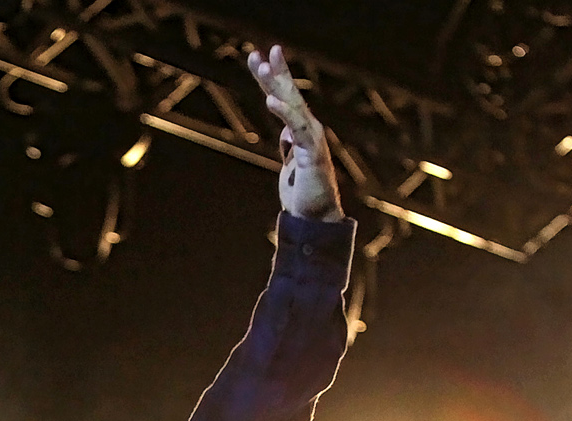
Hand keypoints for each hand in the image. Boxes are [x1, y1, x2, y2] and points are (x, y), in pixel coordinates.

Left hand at [245, 45, 342, 223]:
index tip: (256, 59)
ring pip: (293, 106)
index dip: (270, 78)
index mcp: (300, 131)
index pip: (283, 98)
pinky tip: (271, 100)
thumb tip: (285, 133)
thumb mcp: (290, 163)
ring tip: (264, 66)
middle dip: (275, 72)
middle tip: (262, 51)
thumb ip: (289, 144)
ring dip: (278, 85)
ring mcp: (312, 140)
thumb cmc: (304, 193)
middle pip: (289, 95)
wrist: (315, 219)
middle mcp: (308, 130)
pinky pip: (297, 129)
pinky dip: (285, 114)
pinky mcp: (313, 153)